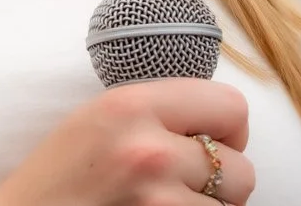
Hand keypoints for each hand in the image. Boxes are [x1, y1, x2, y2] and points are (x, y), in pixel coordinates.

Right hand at [0, 79, 254, 205]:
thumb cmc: (58, 180)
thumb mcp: (97, 121)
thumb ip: (156, 111)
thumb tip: (219, 118)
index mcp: (130, 105)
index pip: (231, 105)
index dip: (226, 129)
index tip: (206, 144)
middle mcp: (148, 150)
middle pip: (242, 168)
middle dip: (222, 183)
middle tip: (184, 186)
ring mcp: (157, 201)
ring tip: (165, 205)